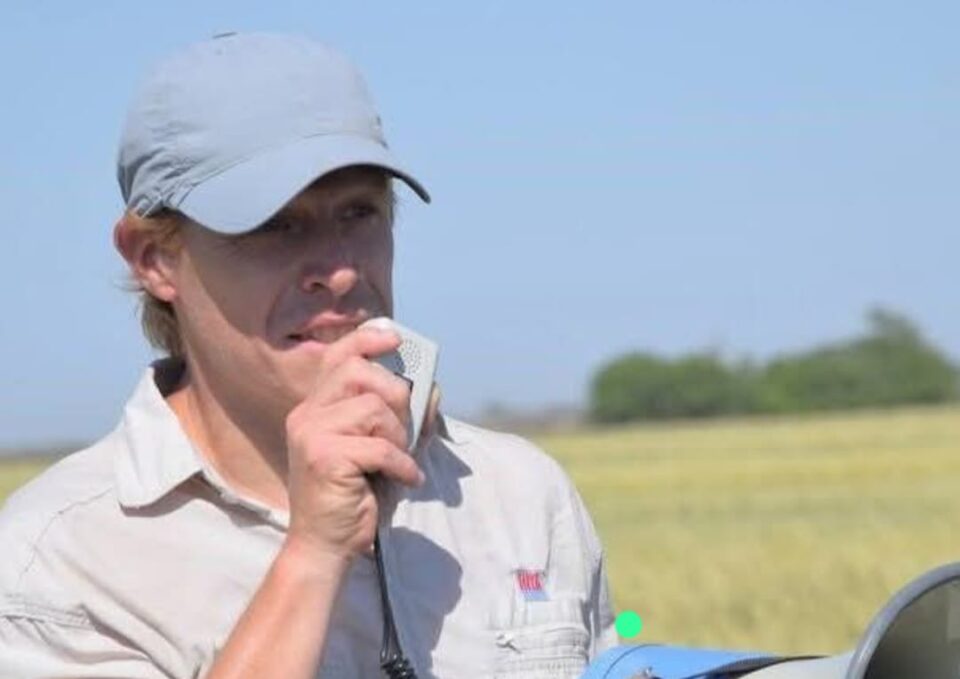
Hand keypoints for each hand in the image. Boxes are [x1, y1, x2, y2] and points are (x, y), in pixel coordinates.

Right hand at [283, 326, 425, 564]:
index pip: (337, 357)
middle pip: (359, 372)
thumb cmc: (354, 496)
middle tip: (403, 429)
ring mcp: (311, 435)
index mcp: (314, 409)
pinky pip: (380, 447)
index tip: (395, 338)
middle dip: (395, 395)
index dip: (367, 340)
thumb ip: (399, 417)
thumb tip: (432, 388)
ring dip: (398, 436)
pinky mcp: (324, 458)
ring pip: (373, 409)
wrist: (325, 545)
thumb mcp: (379, 450)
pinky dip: (402, 464)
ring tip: (398, 461)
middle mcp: (307, 416)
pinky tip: (404, 479)